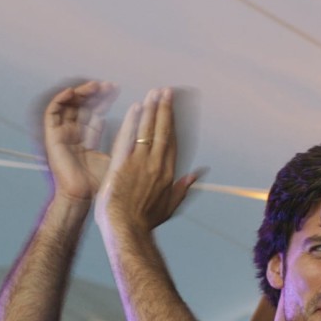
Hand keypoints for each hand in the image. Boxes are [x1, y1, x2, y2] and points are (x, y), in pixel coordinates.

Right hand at [38, 80, 115, 204]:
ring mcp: (63, 134)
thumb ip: (125, 140)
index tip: (117, 89)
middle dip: (96, 93)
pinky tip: (72, 92)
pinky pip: (52, 113)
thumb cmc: (99, 184)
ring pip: (69, 105)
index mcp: (88, 138)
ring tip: (94, 86)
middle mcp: (75, 134)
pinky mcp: (52, 136)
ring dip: (81, 93)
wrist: (81, 198)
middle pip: (83, 106)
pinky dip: (60, 99)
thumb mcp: (116, 155)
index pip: (96, 112)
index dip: (105, 99)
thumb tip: (142, 126)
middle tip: (109, 86)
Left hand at [97, 88, 203, 237]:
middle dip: (165, 109)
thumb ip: (182, 188)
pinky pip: (129, 136)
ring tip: (153, 92)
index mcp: (168, 174)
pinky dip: (133, 121)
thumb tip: (197, 174)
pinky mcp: (123, 163)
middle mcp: (157, 164)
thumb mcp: (169, 206)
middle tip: (165, 91)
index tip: (172, 110)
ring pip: (148, 130)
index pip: (172, 143)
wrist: (127, 229)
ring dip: (151, 109)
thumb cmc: (145, 222)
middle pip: (163, 131)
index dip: (173, 124)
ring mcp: (140, 162)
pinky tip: (136, 107)